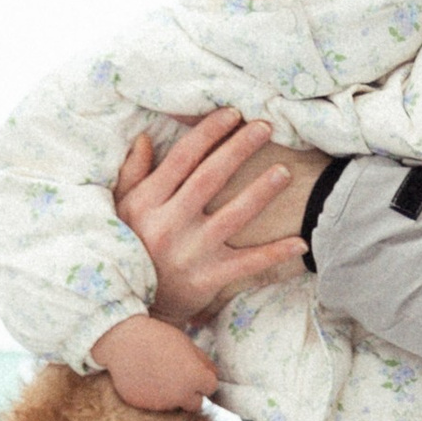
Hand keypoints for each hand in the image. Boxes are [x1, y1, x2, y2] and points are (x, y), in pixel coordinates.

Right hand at [90, 315, 218, 412]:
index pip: (211, 387)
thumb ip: (203, 362)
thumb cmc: (157, 337)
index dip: (203, 378)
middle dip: (191, 393)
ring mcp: (161, 404)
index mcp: (195, 378)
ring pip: (175, 405)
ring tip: (158, 375)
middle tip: (178, 377)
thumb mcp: (186, 343)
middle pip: (196, 404)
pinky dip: (152, 396)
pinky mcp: (144, 406)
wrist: (122, 341)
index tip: (194, 370)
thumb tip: (213, 374)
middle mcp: (181, 395)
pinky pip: (154, 405)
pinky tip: (145, 379)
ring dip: (172, 395)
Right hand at [117, 111, 318, 329]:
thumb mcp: (121, 209)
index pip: (183, 158)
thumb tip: (147, 138)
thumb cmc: (127, 248)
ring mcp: (192, 252)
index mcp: (149, 201)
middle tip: (265, 127)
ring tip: (285, 172)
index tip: (232, 114)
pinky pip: (247, 263)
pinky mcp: (209, 278)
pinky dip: (274, 253)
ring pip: (233, 215)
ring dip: (261, 192)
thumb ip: (133, 174)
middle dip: (239, 149)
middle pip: (210, 177)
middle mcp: (170, 223)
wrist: (129, 306)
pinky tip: (300, 242)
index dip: (209, 133)